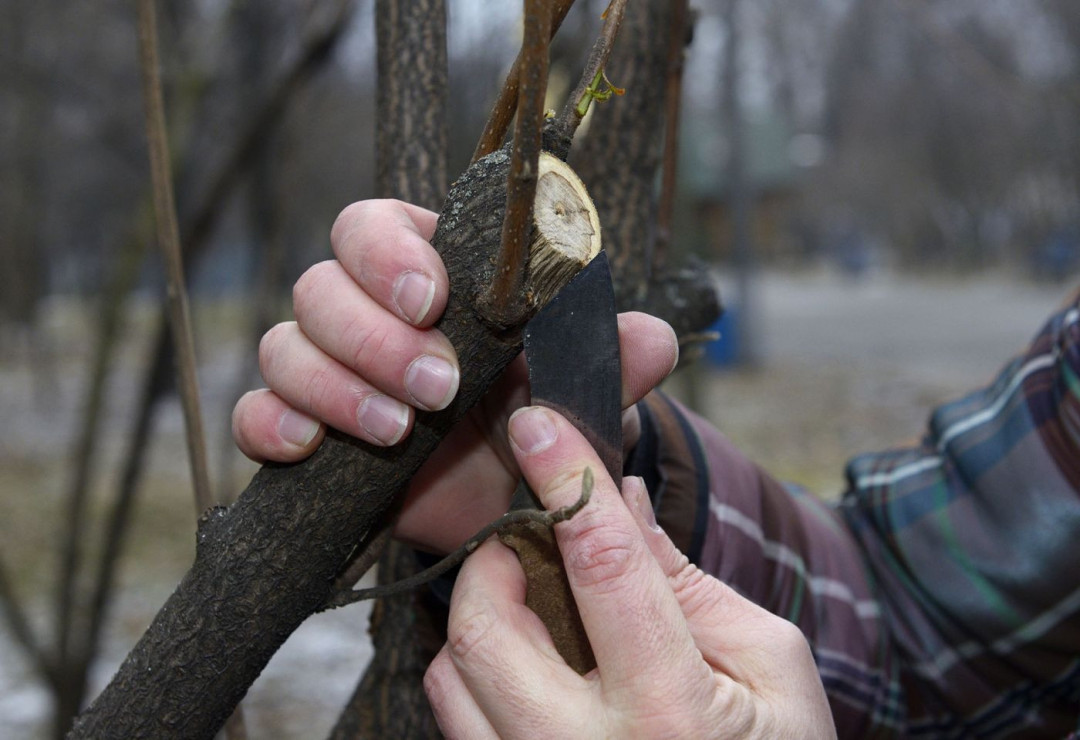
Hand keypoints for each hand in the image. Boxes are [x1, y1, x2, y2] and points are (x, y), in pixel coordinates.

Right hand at [231, 199, 678, 552]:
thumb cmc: (537, 420)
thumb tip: (652, 339)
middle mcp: (364, 314)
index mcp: (424, 273)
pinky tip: (308, 449)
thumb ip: (612, 359)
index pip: (372, 227)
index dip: (388, 255)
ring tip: (398, 432)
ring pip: (283, 347)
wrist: (507, 500)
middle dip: (372, 337)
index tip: (431, 299)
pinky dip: (270, 427)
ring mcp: (327, 373)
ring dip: (333, 386)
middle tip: (438, 389)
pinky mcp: (304, 432)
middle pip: (319, 287)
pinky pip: (254, 416)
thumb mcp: (580, 390)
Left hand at [423, 406, 836, 738]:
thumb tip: (621, 499)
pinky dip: (478, 670)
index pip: (604, 567)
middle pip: (487, 630)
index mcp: (673, 715)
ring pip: (452, 676)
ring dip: (483, 616)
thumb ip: (691, 581)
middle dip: (497, 560)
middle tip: (530, 542)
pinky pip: (457, 719)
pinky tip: (531, 663)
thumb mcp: (770, 664)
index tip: (540, 422)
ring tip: (535, 608)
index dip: (567, 479)